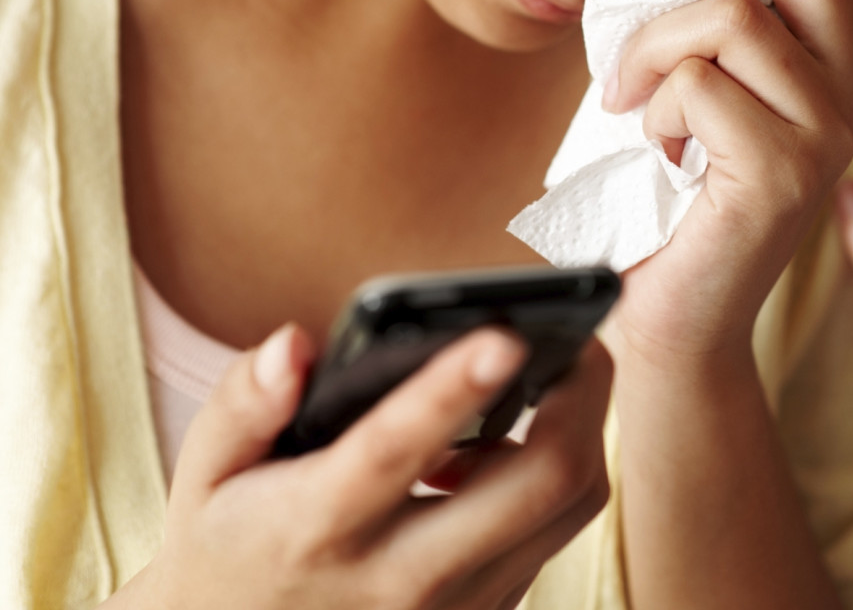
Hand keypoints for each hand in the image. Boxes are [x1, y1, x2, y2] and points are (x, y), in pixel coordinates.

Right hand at [109, 325, 612, 609]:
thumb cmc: (230, 544)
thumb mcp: (206, 474)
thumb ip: (244, 403)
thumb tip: (294, 347)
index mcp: (316, 528)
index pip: (394, 452)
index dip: (452, 390)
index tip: (503, 336)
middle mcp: (399, 579)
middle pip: (541, 483)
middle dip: (582, 395)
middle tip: (578, 332)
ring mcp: (458, 608)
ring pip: (570, 505)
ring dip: (578, 429)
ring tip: (540, 383)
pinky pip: (556, 533)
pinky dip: (554, 477)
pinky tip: (506, 450)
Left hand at [603, 0, 852, 363]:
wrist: (673, 321)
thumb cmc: (666, 201)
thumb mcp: (674, 83)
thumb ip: (663, 10)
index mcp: (835, 56)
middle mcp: (851, 86)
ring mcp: (828, 131)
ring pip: (735, 15)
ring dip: (652, 46)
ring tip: (628, 98)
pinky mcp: (786, 172)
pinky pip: (701, 84)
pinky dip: (654, 107)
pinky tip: (656, 150)